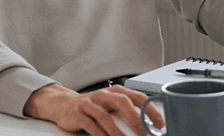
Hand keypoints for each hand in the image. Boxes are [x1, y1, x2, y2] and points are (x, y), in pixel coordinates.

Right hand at [24, 83, 165, 135]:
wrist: (63, 104)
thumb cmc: (92, 107)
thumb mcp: (110, 105)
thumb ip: (127, 112)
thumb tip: (149, 126)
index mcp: (115, 91)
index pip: (137, 97)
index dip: (149, 109)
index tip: (160, 123)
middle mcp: (103, 94)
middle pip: (122, 102)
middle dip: (135, 119)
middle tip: (144, 133)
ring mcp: (89, 103)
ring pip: (105, 116)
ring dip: (117, 132)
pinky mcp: (78, 113)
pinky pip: (90, 125)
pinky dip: (99, 135)